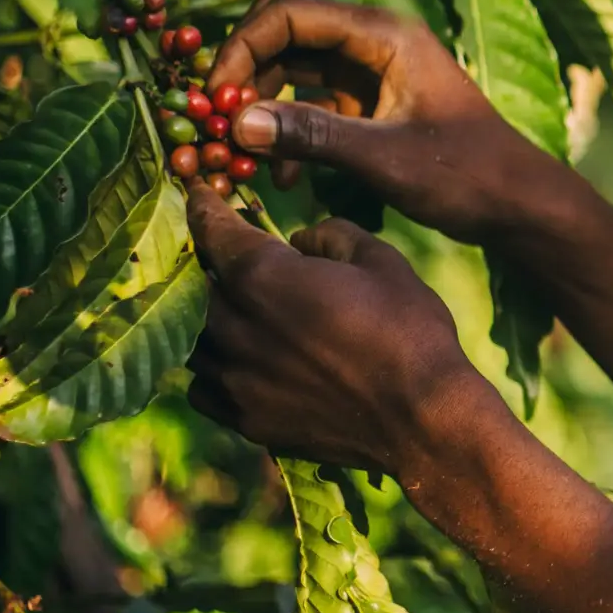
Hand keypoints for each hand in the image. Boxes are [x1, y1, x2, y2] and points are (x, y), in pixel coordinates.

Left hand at [184, 190, 500, 477]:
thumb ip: (332, 235)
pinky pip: (202, 387)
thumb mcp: (382, 261)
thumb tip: (300, 240)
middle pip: (192, 283)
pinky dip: (211, 368)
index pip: (212, 229)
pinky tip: (237, 361)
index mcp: (263, 277)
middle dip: (203, 261)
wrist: (421, 419)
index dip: (202, 205)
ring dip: (203, 316)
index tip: (199, 193)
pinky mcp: (245, 418)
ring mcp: (236, 377)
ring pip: (192, 336)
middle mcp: (236, 325)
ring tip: (227, 308)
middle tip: (221, 252)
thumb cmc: (409, 331)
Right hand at [210, 0, 555, 243]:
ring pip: (293, 69)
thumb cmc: (466, 174)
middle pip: (284, 33)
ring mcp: (371, 72)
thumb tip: (239, 122)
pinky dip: (289, 131)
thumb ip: (314, 135)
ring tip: (244, 158)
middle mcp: (374, 42)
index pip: (289, 13)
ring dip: (263, 108)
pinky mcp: (369, 104)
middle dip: (246, 74)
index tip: (216, 99)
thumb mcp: (385, 157)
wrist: (518, 202)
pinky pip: (311, 103)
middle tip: (218, 124)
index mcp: (384, 34)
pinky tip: (283, 178)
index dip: (242, 49)